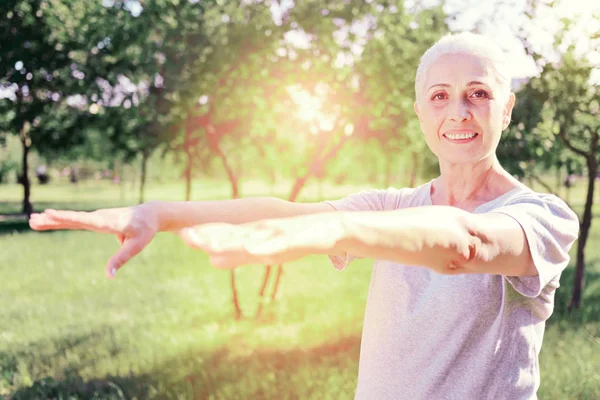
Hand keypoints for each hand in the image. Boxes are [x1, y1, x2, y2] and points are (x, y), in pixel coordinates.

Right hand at [29, 204, 159, 277]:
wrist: (150, 214)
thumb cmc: (145, 230)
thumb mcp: (137, 246)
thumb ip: (122, 259)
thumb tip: (109, 276)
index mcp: (110, 222)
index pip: (86, 221)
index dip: (68, 218)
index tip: (51, 213)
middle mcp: (101, 217)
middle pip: (74, 220)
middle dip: (54, 220)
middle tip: (32, 220)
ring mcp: (97, 217)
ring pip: (72, 219)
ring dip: (53, 220)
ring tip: (33, 221)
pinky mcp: (96, 219)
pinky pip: (76, 221)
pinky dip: (61, 220)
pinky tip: (48, 220)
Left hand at [179, 212, 346, 268]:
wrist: (331, 230)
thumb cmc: (296, 240)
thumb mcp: (264, 253)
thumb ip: (238, 256)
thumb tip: (210, 261)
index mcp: (254, 235)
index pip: (225, 235)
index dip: (204, 236)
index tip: (181, 236)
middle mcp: (263, 232)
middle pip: (233, 234)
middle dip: (210, 236)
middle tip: (184, 235)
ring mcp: (278, 234)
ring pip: (252, 237)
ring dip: (231, 240)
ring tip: (211, 243)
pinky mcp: (296, 238)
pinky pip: (279, 242)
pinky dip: (265, 245)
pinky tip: (252, 247)